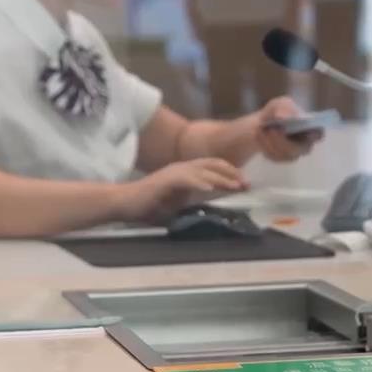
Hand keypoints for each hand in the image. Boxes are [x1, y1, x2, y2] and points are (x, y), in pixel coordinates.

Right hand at [113, 157, 246, 223]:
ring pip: (202, 170)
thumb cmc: (148, 206)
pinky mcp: (165, 180)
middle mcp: (181, 168)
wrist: (124, 203)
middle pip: (212, 164)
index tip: (245, 184)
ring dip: (221, 177)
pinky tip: (210, 188)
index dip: (230, 173)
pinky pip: (186, 179)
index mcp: (185, 172)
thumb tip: (213, 208)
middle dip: (232, 173)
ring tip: (235, 185)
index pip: (212, 166)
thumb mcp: (177, 204)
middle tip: (247, 184)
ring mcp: (173, 172)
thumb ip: (193, 202)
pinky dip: (199, 182)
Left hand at [255, 96, 321, 161]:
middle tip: (272, 130)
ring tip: (260, 129)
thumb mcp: (280, 104)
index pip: (319, 134)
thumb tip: (283, 117)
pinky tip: (259, 135)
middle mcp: (305, 144)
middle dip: (284, 141)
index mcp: (311, 129)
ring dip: (270, 142)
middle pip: (299, 149)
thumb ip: (284, 107)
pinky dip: (264, 145)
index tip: (303, 131)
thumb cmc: (277, 112)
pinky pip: (274, 157)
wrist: (261, 123)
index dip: (314, 135)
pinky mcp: (280, 158)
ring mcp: (293, 154)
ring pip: (284, 154)